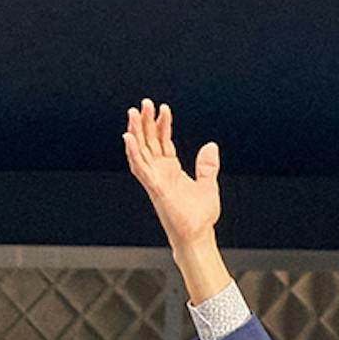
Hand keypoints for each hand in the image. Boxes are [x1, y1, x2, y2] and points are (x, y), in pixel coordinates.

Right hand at [123, 99, 221, 252]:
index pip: (163, 141)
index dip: (162, 125)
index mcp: (171, 171)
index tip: (163, 108)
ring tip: (133, 113)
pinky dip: (133, 152)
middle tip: (143, 103)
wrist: (198, 236)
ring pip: (141, 150)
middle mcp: (160, 173)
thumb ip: (207, 166)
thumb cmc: (200, 217)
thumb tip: (210, 146)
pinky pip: (140, 167)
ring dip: (136, 131)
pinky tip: (129, 137)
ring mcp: (155, 180)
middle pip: (149, 142)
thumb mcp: (208, 184)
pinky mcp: (154, 187)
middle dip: (146, 122)